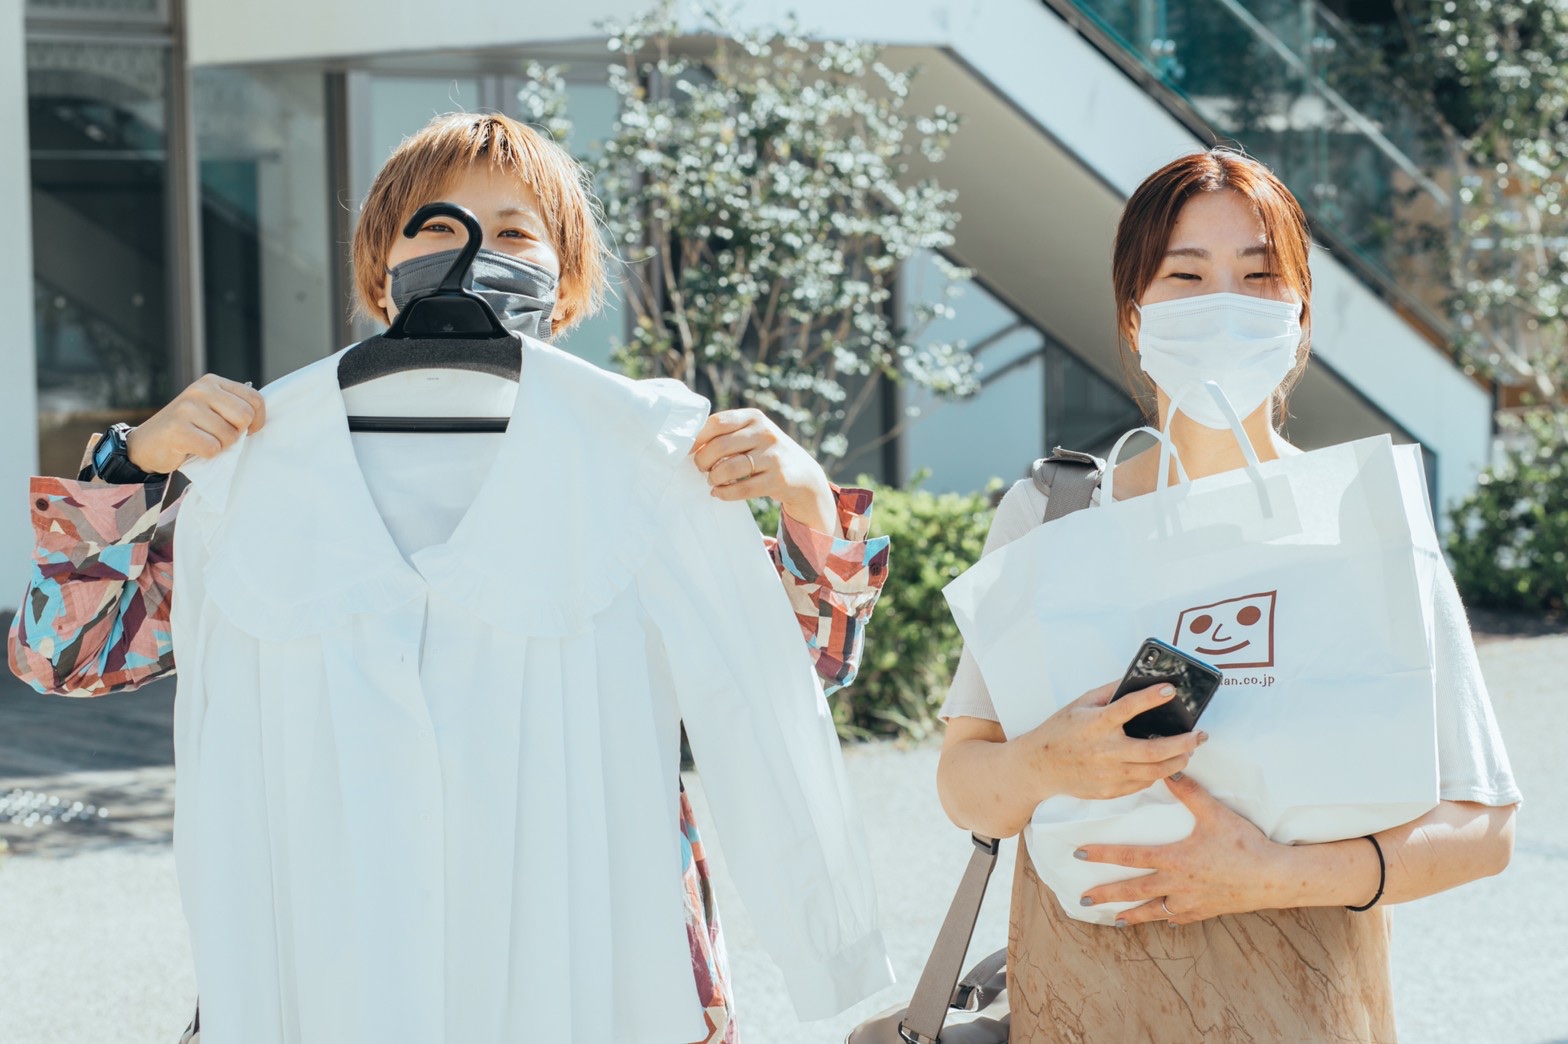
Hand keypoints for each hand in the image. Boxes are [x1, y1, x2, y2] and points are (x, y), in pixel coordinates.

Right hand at [126, 374, 266, 473]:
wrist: (147, 444)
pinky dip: (207, 455)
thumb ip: (234, 409)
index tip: (246, 431)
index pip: (255, 399)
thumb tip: (259, 420)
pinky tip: (192, 448)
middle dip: (237, 434)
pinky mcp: (177, 428)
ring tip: (202, 441)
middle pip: (245, 417)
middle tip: (218, 437)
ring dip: (220, 446)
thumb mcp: (212, 410)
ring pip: (229, 435)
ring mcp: (187, 408)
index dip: (257, 421)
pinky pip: (212, 448)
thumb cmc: (189, 430)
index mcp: (212, 382)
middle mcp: (200, 390)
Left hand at [690, 408, 837, 534]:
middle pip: (720, 446)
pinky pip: (743, 489)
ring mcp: (773, 456)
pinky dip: (725, 493)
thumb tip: (689, 445)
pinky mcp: (778, 479)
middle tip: (700, 468)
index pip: (717, 422)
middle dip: (702, 460)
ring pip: (729, 468)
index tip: (687, 450)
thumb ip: (726, 434)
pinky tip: (718, 493)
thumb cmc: (764, 451)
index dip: (697, 438)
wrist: (801, 472)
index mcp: (754, 417)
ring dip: (713, 477)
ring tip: (711, 480)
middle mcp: (765, 433)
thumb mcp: (752, 434)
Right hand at [1013, 682, 1206, 801]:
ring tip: (1189, 751)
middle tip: (1199, 735)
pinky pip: (1142, 783)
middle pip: (1153, 751)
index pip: (1128, 707)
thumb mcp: (1080, 704)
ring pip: (1154, 772)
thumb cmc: (1060, 732)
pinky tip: (1164, 764)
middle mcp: (1104, 751)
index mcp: (1096, 724)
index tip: (1171, 690)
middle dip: (1183, 743)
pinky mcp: (1110, 790)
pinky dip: (1157, 773)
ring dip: (1178, 761)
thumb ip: (1109, 692)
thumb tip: (1137, 680)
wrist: (1039, 767)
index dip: (1151, 697)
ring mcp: (1108, 774)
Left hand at [1076, 772, 1285, 925]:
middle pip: (1134, 890)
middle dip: (1106, 894)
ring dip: (1131, 914)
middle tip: (1082, 899)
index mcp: (1174, 859)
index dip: (1102, 854)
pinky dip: (1167, 919)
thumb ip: (1190, 793)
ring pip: (1153, 910)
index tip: (1079, 853)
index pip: (1130, 856)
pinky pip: (1179, 917)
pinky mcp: (1205, 911)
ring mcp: (1190, 901)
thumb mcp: (1215, 814)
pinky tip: (1162, 921)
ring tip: (1113, 918)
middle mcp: (1177, 884)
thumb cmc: (1244, 844)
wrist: (1273, 877)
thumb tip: (1169, 771)